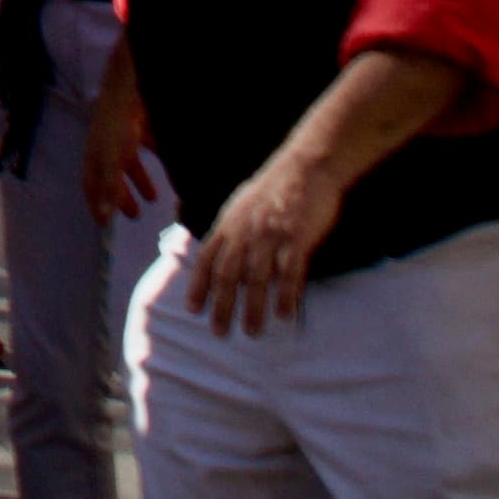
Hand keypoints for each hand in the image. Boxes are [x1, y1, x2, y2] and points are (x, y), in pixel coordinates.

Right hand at [80, 53, 162, 231]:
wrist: (133, 77)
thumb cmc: (118, 119)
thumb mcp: (113, 156)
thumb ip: (110, 186)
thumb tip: (103, 218)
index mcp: (97, 153)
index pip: (91, 183)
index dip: (96, 203)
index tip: (103, 224)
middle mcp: (109, 144)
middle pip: (113, 175)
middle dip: (122, 195)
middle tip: (135, 215)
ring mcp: (126, 132)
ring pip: (132, 162)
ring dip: (141, 180)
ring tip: (155, 198)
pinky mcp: (143, 121)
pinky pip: (151, 144)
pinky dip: (160, 157)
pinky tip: (175, 166)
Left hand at [183, 133, 344, 333]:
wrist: (305, 167)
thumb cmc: (273, 188)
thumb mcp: (240, 205)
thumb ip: (229, 230)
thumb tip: (216, 253)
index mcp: (229, 224)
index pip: (207, 258)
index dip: (198, 285)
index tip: (193, 309)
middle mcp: (245, 231)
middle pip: (228, 274)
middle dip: (222, 306)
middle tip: (219, 332)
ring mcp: (271, 235)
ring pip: (257, 278)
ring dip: (253, 307)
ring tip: (252, 331)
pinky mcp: (296, 238)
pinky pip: (290, 272)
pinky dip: (286, 294)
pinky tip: (284, 314)